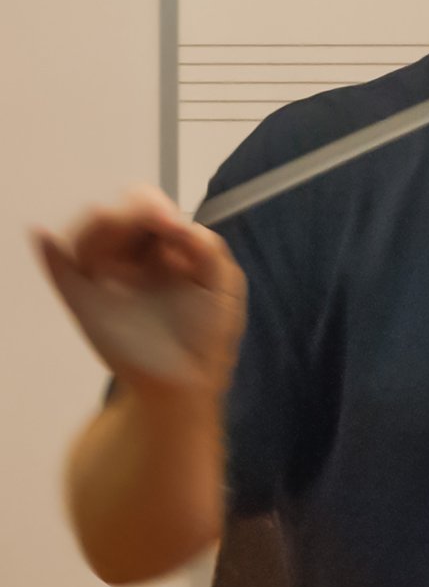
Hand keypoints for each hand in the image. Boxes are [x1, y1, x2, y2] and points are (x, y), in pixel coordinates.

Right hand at [34, 186, 246, 397]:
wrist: (184, 380)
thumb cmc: (206, 331)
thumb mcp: (223, 284)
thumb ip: (206, 247)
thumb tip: (175, 220)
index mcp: (165, 245)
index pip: (145, 206)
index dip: (148, 207)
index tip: (164, 225)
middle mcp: (131, 254)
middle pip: (112, 215)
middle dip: (122, 221)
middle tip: (139, 246)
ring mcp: (104, 275)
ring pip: (86, 237)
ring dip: (94, 238)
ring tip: (110, 267)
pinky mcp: (83, 299)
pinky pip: (61, 268)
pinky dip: (52, 252)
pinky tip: (47, 241)